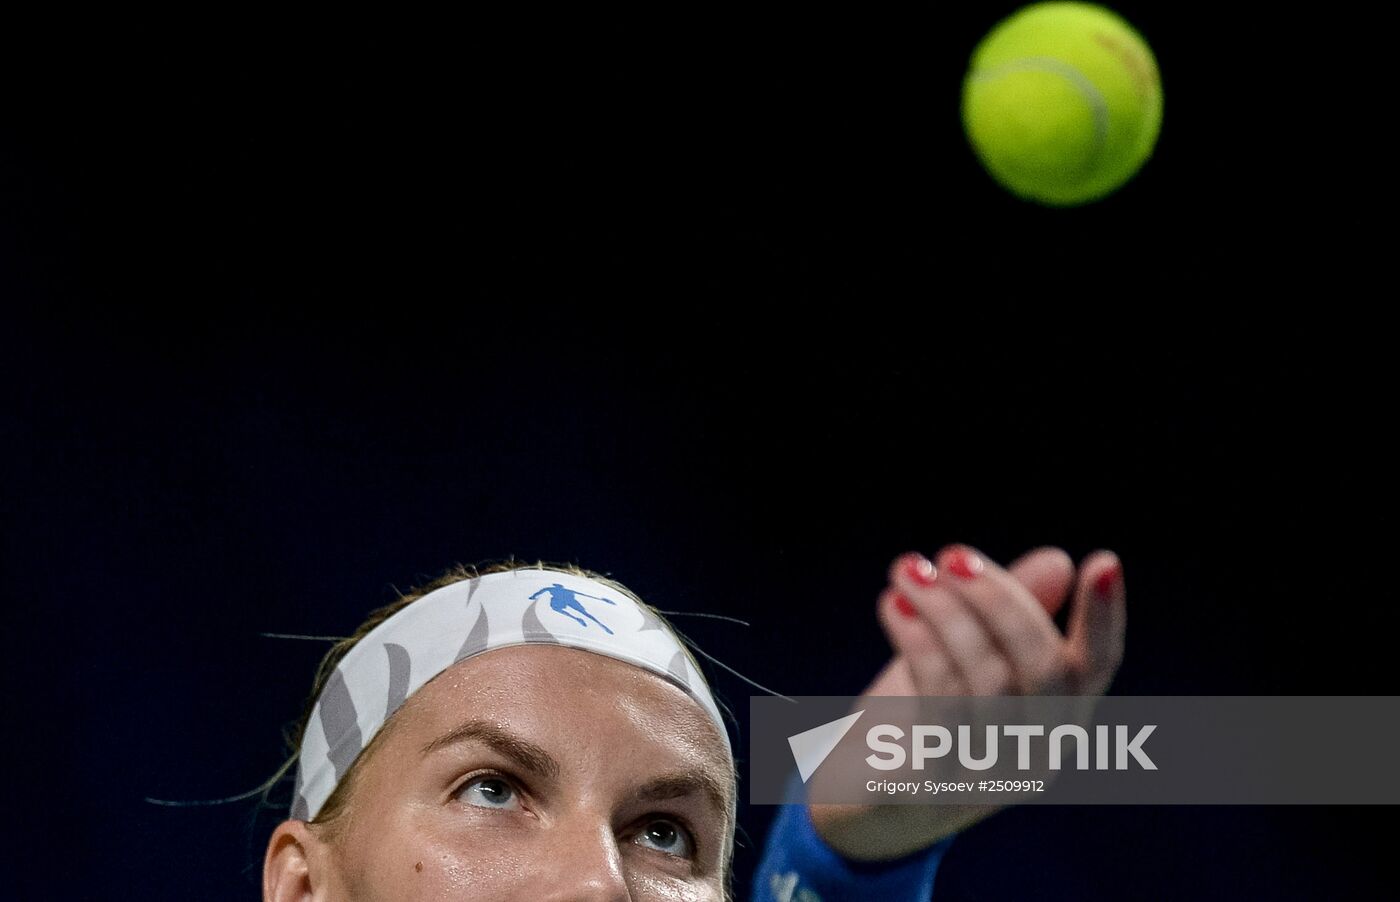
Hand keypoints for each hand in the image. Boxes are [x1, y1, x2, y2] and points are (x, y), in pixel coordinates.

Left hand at [808, 544, 1126, 859]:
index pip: (1095, 669)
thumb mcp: (966, 659)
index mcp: (1054, 722)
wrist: (855, 805)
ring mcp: (986, 781)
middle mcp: (1034, 757)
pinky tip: (892, 607)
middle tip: (952, 554)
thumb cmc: (918, 720)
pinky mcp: (931, 792)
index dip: (1104, 618)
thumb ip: (1009, 614)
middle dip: (1002, 601)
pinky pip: (937, 712)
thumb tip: (1058, 560)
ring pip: (988, 685)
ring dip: (946, 615)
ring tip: (908, 571)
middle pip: (1044, 672)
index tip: (1104, 561)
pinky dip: (918, 647)